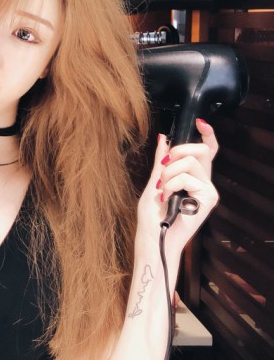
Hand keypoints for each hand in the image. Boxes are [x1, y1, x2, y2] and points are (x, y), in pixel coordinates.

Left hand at [137, 119, 218, 255]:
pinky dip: (172, 184)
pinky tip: (167, 198)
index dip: (207, 134)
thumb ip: (161, 161)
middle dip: (178, 153)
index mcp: (192, 176)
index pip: (207, 150)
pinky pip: (188, 178)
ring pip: (190, 163)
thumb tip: (164, 138)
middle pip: (201, 150)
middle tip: (163, 170)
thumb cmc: (152, 216)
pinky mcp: (209, 199)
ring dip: (168, 174)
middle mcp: (203, 182)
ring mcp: (207, 190)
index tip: (199, 122)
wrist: (153, 237)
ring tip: (163, 191)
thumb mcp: (153, 182)